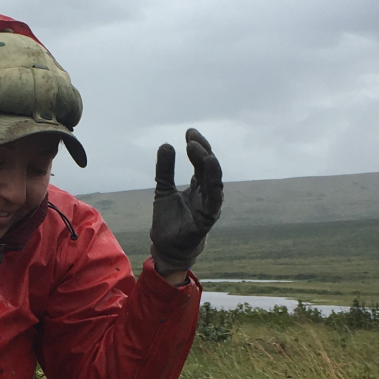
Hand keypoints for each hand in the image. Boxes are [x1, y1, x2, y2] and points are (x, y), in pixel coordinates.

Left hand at [150, 129, 222, 276]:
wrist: (165, 246)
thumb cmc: (168, 219)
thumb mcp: (163, 189)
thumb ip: (165, 169)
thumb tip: (166, 144)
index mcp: (199, 185)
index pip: (202, 162)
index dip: (198, 146)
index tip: (189, 132)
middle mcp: (207, 193)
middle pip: (211, 168)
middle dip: (203, 152)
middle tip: (191, 139)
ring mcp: (209, 206)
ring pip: (216, 183)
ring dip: (209, 166)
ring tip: (202, 152)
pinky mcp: (207, 220)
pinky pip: (214, 202)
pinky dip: (214, 188)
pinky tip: (208, 173)